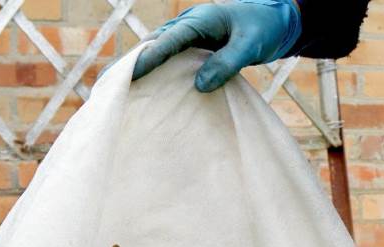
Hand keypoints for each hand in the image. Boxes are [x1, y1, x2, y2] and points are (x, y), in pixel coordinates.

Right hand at [132, 0, 301, 92]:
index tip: (129, 75)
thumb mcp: (250, 45)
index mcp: (199, 21)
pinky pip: (169, 60)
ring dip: (139, 69)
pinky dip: (155, 73)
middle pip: (153, 45)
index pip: (168, 41)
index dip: (147, 59)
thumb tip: (200, 86)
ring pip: (157, 52)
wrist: (276, 20)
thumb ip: (227, 64)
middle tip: (107, 85)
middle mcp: (189, 26)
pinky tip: (145, 90)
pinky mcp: (193, 48)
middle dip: (130, 64)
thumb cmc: (264, 27)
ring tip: (116, 91)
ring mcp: (189, 36)